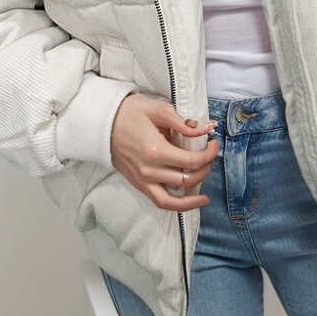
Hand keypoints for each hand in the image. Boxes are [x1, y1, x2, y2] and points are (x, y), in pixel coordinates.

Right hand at [110, 94, 218, 211]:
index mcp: (155, 150)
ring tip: (205, 192)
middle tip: (210, 155)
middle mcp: (149, 170)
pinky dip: (176, 206)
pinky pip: (160, 202)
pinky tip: (188, 202)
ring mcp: (142, 180)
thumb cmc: (128, 112)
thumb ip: (182, 122)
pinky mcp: (138, 184)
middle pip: (187, 179)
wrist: (102, 123)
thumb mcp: (157, 109)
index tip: (214, 144)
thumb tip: (203, 130)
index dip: (208, 154)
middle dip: (205, 168)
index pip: (191, 160)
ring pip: (174, 199)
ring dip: (193, 195)